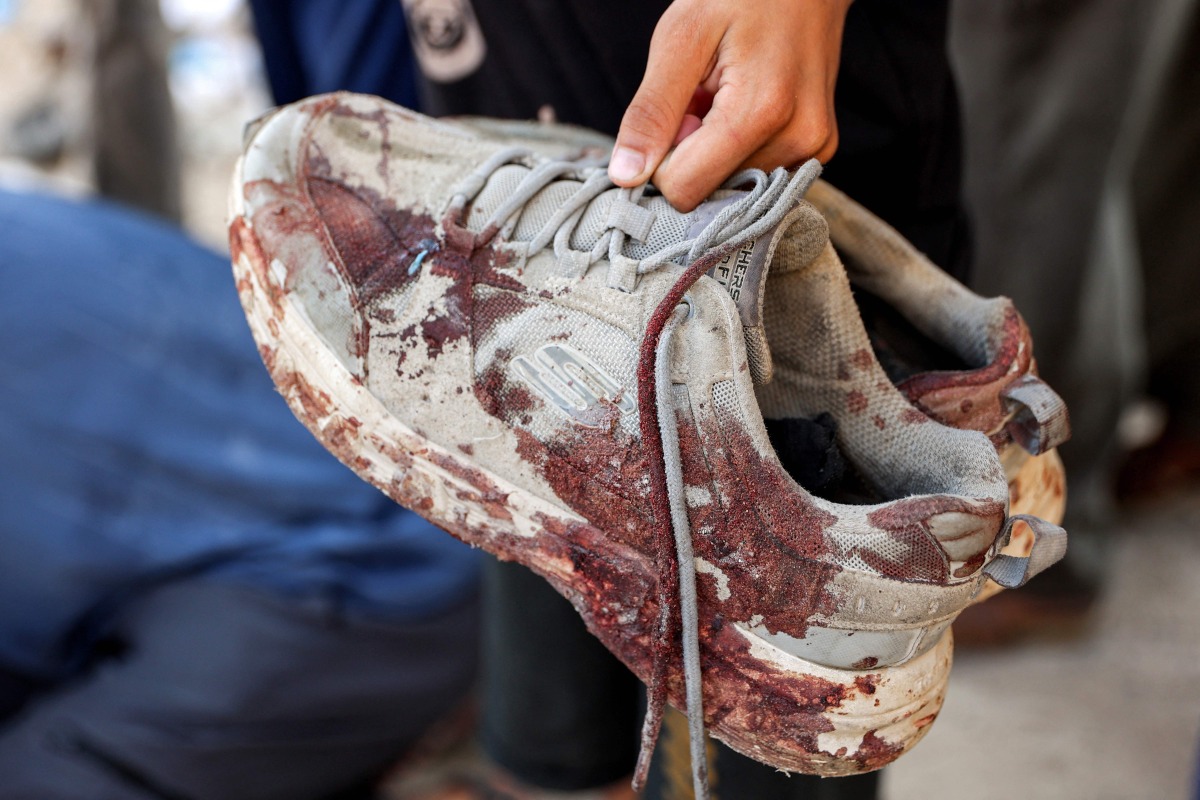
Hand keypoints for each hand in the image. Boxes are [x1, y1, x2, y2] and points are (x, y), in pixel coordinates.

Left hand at [608, 0, 851, 210]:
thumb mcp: (681, 38)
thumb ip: (652, 112)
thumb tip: (626, 177)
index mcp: (763, 112)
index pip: (685, 188)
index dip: (661, 161)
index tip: (672, 116)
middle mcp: (799, 141)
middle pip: (710, 191)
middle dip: (691, 153)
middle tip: (703, 97)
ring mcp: (815, 149)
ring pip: (732, 186)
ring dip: (714, 149)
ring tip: (727, 94)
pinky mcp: (820, 150)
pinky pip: (757, 174)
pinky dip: (739, 148)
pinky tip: (747, 104)